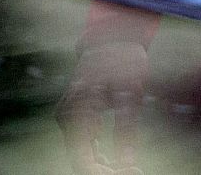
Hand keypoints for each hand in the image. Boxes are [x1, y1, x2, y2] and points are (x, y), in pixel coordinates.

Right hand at [56, 41, 149, 174]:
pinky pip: (81, 143)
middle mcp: (66, 116)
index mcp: (78, 111)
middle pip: (81, 160)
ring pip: (81, 154)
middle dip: (106, 171)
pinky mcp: (71, 115)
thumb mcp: (131, 95)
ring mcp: (66, 116)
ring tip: (130, 167)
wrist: (110, 38)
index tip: (133, 172)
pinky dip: (97, 154)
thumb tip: (127, 164)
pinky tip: (114, 158)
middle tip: (135, 170)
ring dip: (102, 165)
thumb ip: (127, 131)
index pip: (83, 162)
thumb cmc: (123, 61)